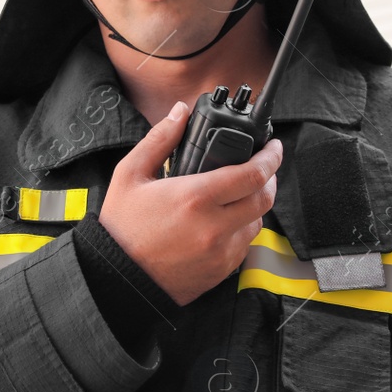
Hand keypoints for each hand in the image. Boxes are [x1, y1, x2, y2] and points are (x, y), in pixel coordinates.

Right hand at [98, 100, 281, 305]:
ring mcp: (221, 252)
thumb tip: (180, 113)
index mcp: (196, 197)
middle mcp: (215, 226)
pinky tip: (222, 222)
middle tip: (261, 167)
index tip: (273, 147)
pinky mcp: (221, 271)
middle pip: (264, 198)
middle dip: (269, 178)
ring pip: (257, 222)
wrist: (118, 277)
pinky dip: (241, 230)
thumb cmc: (121, 227)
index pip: (254, 173)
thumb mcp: (130, 175)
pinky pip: (244, 245)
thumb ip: (159, 139)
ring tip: (236, 195)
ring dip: (253, 205)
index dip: (271, 156)